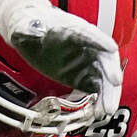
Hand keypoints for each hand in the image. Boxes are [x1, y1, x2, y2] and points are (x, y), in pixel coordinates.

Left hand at [0, 0, 122, 119]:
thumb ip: (29, 27)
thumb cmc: (29, 23)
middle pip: (105, 63)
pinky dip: (98, 100)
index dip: (103, 47)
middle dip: (110, 81)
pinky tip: (97, 112)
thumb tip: (32, 29)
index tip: (111, 56)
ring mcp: (86, 62)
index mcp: (76, 29)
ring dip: (107, 95)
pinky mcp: (81, 75)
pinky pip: (95, 88)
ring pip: (103, 79)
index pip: (94, 36)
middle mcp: (87, 46)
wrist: (27, 31)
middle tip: (110, 100)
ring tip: (105, 112)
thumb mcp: (25, 24)